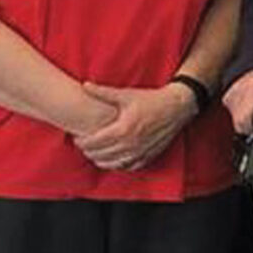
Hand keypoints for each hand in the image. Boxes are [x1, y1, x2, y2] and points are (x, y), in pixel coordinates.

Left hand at [73, 83, 195, 170]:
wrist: (176, 108)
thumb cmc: (151, 100)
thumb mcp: (126, 94)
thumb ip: (103, 92)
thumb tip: (85, 85)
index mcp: (123, 129)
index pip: (94, 142)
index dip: (81, 142)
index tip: (76, 137)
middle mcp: (130, 144)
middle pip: (100, 155)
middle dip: (88, 151)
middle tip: (83, 145)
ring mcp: (140, 153)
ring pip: (112, 164)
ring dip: (99, 160)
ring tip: (94, 153)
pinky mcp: (148, 157)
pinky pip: (127, 167)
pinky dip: (116, 165)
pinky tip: (111, 159)